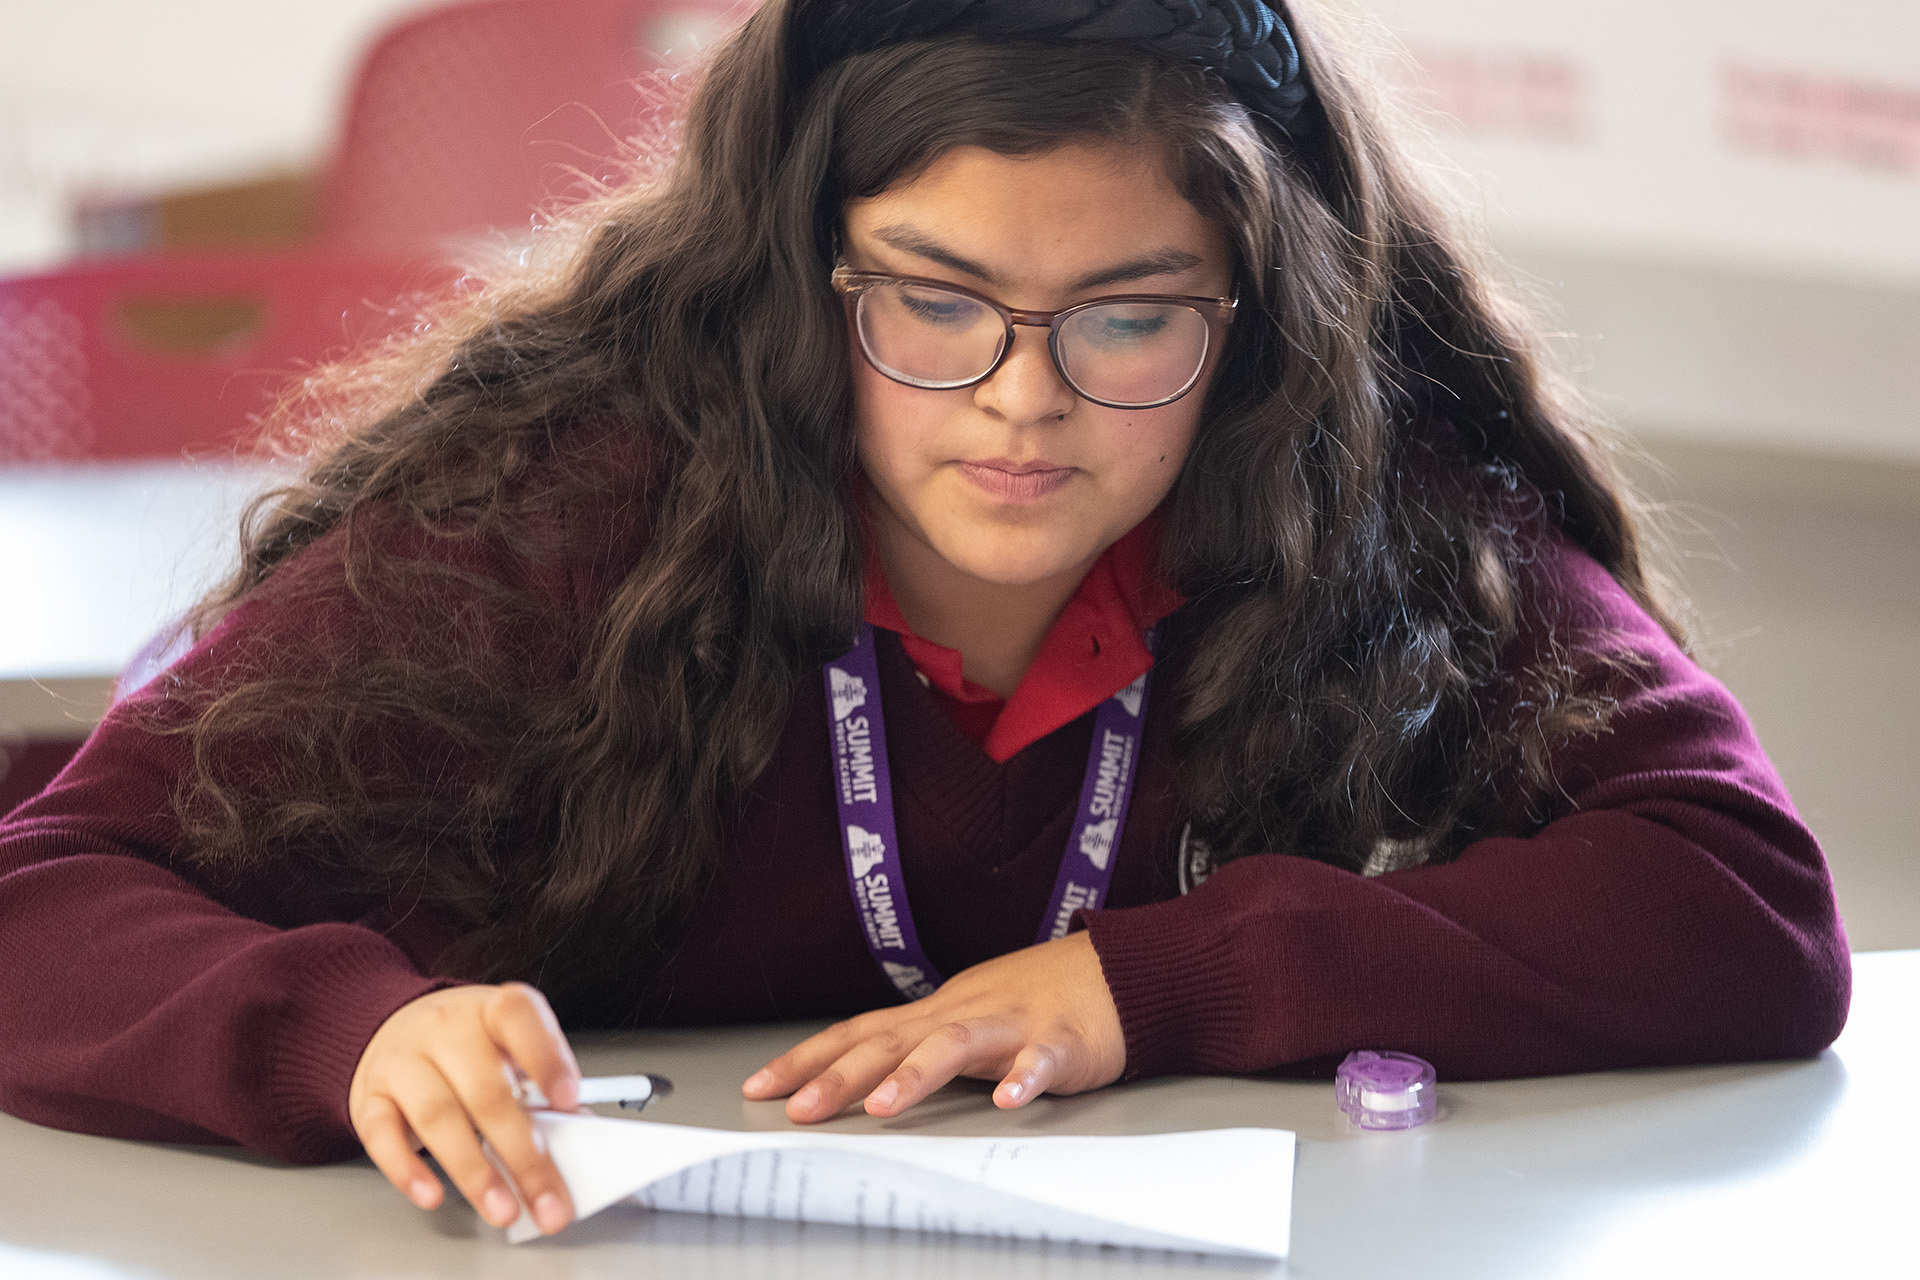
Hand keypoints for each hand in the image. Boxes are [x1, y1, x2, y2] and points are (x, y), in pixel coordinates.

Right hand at [348, 983, 580, 1234]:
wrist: (395, 1028)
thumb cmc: (466, 1045)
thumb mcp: (507, 1048)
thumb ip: (539, 1085)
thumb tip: (576, 1132)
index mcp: (491, 1010)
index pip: (520, 1018)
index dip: (547, 1057)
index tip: (570, 1100)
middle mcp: (445, 1030)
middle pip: (487, 1092)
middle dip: (523, 1154)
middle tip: (547, 1197)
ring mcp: (403, 1061)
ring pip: (439, 1117)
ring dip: (474, 1171)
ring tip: (502, 1207)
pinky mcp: (370, 1098)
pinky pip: (383, 1136)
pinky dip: (408, 1171)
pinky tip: (433, 1194)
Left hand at [742, 931, 1125, 1121]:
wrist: (1116, 972)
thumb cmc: (1036, 1002)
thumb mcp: (965, 1021)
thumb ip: (918, 1049)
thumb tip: (857, 1081)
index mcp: (934, 1013)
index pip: (857, 1034)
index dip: (807, 1059)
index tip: (758, 1087)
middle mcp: (962, 1013)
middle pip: (890, 1041)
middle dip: (839, 1076)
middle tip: (798, 1111)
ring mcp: (1010, 1024)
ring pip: (955, 1044)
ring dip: (916, 1075)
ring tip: (885, 1108)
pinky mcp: (1061, 1041)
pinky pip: (1041, 1060)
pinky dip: (1024, 1077)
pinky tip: (1011, 1099)